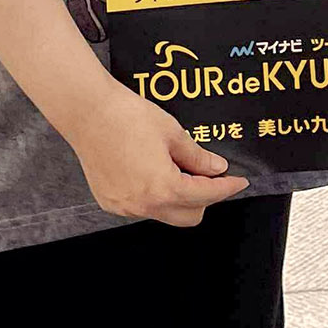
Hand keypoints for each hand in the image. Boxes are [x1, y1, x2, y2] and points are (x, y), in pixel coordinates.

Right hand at [62, 80, 248, 226]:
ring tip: (177, 167)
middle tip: (210, 175)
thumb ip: (197, 156)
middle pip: (188, 216)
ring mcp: (124, 206)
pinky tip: (153, 170)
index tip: (239, 181)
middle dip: (205, 198)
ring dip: (178, 197)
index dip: (227, 188)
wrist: (87, 112)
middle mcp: (143, 204)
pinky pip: (142, 207)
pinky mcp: (109, 201)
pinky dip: (155, 195)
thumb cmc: (127, 116)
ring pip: (164, 213)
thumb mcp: (172, 132)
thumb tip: (216, 169)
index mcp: (163, 187)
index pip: (206, 195)